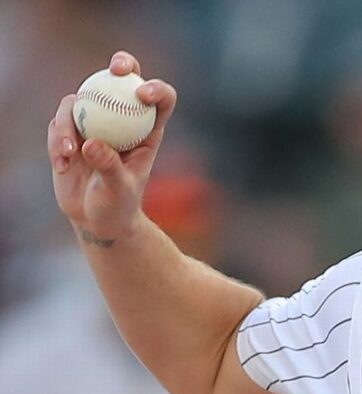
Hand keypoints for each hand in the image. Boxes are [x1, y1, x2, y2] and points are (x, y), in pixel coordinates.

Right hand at [47, 51, 177, 241]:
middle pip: (124, 81)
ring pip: (82, 101)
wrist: (97, 218)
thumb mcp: (119, 189)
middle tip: (114, 70)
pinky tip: (62, 164)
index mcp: (147, 131)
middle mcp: (122, 120)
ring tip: (71, 153)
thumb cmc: (118, 205)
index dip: (157, 89)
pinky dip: (58, 141)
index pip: (161, 101)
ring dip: (71, 123)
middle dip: (122, 65)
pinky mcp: (69, 131)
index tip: (143, 95)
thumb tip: (91, 144)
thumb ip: (109, 166)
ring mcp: (95, 122)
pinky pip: (59, 124)